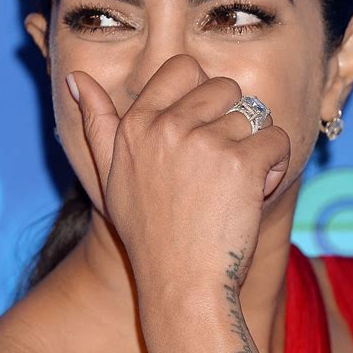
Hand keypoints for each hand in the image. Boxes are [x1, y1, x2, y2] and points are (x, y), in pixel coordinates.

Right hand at [68, 54, 289, 293]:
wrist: (181, 285)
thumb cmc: (148, 231)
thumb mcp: (110, 175)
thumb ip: (95, 122)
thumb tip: (74, 77)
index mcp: (138, 124)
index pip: (182, 67)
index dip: (203, 90)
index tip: (205, 121)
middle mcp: (168, 126)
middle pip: (224, 86)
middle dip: (232, 117)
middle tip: (221, 159)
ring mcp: (205, 142)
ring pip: (255, 115)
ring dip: (255, 146)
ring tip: (236, 182)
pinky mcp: (241, 163)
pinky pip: (277, 139)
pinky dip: (276, 163)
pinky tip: (256, 190)